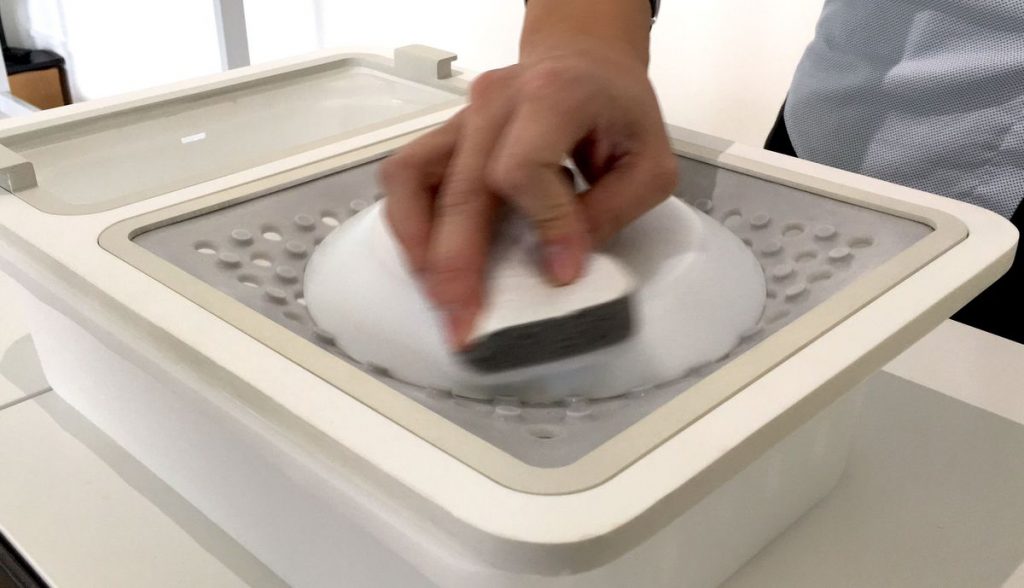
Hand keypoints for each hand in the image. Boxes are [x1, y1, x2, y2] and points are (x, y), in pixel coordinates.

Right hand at [380, 42, 676, 348]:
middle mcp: (496, 100)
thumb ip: (612, 211)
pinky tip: (426, 262)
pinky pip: (406, 176)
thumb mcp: (650, 162)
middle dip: (459, 264)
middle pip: (462, 186)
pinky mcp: (444, 133)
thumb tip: (560, 266)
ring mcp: (462, 115)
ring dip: (421, 246)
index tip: (563, 271)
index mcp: (555, 95)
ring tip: (438, 298)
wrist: (584, 59)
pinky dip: (409, 223)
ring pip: (413, 178)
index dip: (542, 225)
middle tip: (464, 325)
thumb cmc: (620, 111)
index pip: (524, 167)